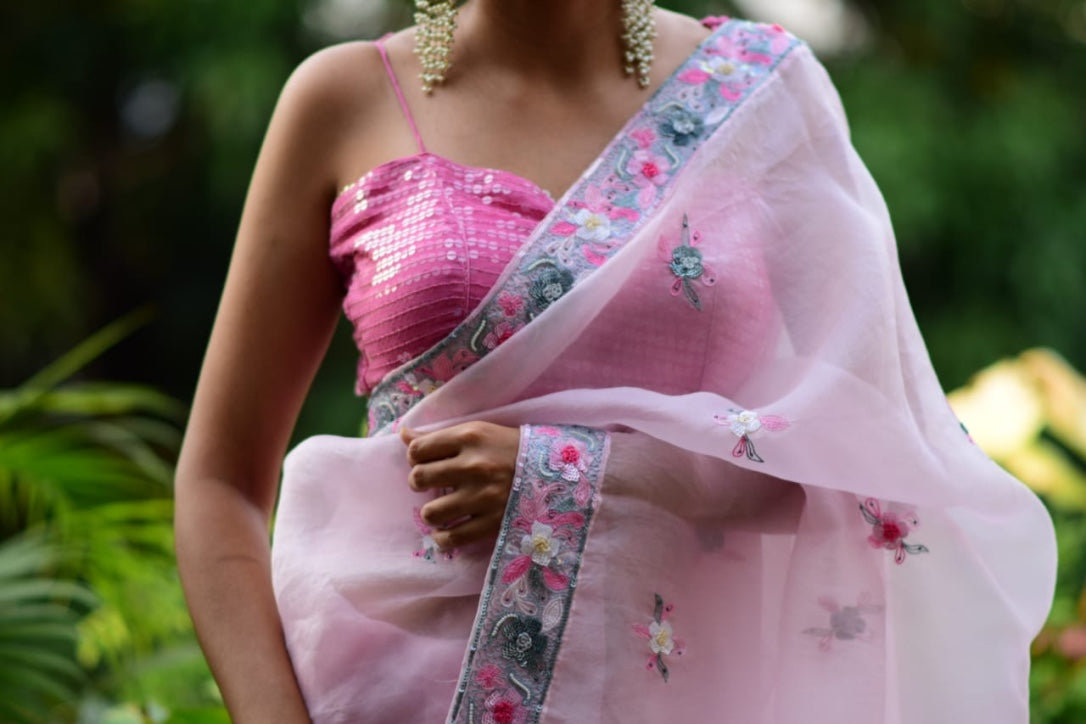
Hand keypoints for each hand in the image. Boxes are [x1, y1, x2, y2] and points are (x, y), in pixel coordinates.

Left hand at [400, 421, 520, 548]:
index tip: (425, 461)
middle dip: (419, 482)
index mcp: (469, 437)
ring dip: (431, 512)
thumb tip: (403, 434)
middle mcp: (473, 465)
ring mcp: (483, 496)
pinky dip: (443, 538)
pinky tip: (445, 532)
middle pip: (419, 478)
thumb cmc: (510, 448)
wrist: (555, 470)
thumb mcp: (478, 432)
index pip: (418, 449)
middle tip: (430, 484)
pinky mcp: (492, 522)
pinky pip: (452, 538)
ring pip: (431, 512)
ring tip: (441, 509)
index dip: (415, 456)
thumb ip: (440, 436)